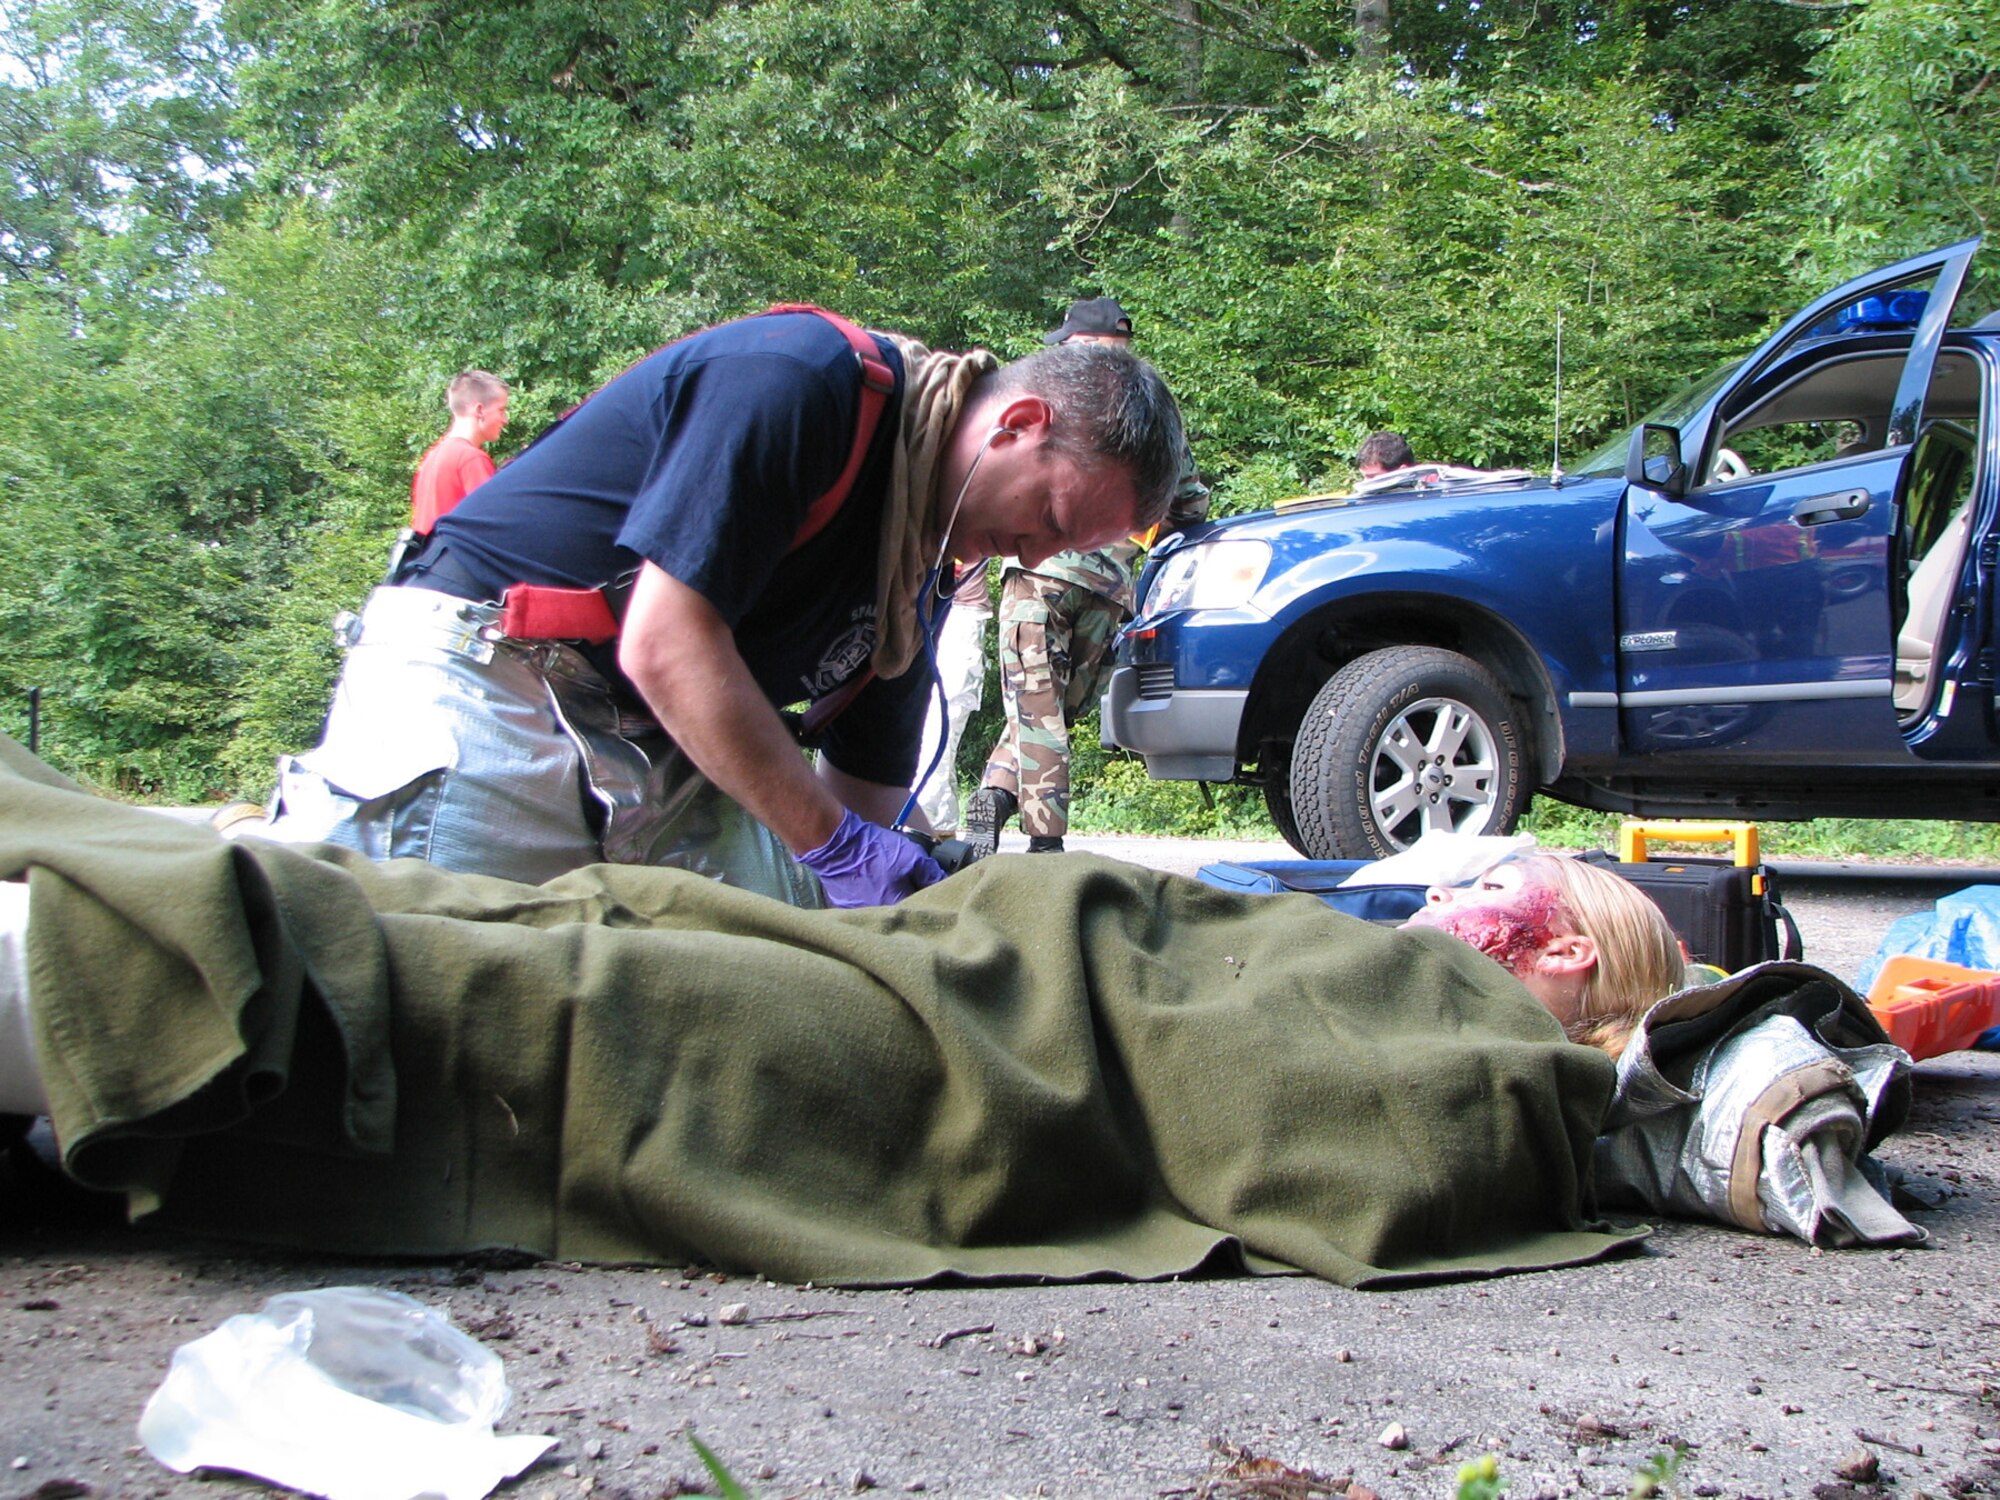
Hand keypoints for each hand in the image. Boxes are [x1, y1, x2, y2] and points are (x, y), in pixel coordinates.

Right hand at [797, 809, 947, 907]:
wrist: (836, 844)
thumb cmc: (874, 850)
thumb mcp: (911, 856)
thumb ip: (931, 872)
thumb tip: (944, 882)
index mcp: (897, 908)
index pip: (921, 908)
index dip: (928, 896)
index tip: (929, 886)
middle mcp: (878, 917)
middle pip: (901, 912)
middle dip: (908, 898)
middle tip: (909, 881)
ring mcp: (859, 914)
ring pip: (882, 910)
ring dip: (888, 898)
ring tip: (888, 881)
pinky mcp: (845, 908)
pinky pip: (864, 906)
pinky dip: (870, 896)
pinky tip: (871, 883)